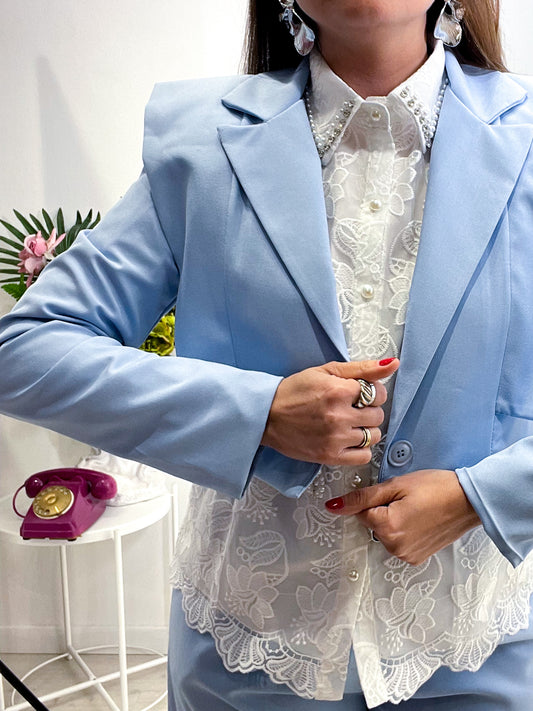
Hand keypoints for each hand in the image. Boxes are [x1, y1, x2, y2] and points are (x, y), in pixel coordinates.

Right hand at [261, 358, 398, 465]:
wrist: (267, 415)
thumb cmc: (295, 390)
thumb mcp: (326, 370)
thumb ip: (362, 368)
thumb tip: (393, 363)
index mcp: (338, 391)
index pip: (378, 393)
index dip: (371, 392)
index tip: (357, 394)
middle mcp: (339, 416)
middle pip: (378, 415)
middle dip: (368, 410)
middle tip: (350, 408)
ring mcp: (335, 438)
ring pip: (374, 436)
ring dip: (366, 429)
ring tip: (348, 424)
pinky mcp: (330, 456)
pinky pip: (363, 456)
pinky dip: (361, 448)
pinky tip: (348, 439)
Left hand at [325, 469, 480, 565]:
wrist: (470, 500)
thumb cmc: (436, 487)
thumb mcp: (396, 485)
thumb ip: (362, 498)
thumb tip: (332, 506)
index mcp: (387, 528)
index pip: (361, 512)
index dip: (376, 499)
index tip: (393, 493)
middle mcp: (394, 547)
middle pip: (372, 524)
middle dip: (384, 510)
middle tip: (408, 499)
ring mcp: (406, 555)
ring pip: (385, 533)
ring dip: (394, 521)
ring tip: (417, 509)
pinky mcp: (417, 558)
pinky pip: (398, 542)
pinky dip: (404, 531)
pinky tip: (421, 520)